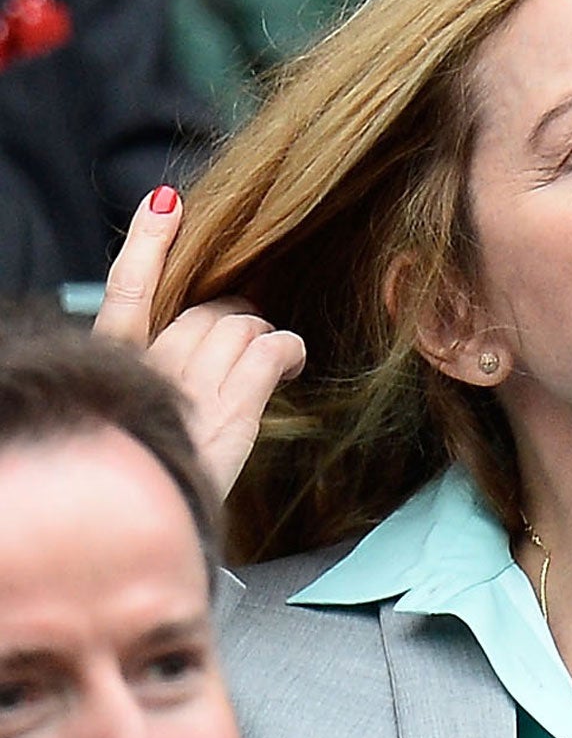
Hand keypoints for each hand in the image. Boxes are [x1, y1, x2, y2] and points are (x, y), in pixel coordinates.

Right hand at [95, 187, 305, 501]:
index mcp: (113, 368)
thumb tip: (188, 341)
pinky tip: (292, 359)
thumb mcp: (137, 419)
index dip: (150, 243)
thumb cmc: (147, 481)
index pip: (127, 292)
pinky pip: (266, 353)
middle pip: (201, 310)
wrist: (145, 535)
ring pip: (236, 326)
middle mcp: (145, 371)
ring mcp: (187, 388)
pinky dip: (285, 349)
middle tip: (247, 335)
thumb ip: (152, 376)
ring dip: (260, 334)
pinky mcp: (229, 410)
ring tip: (268, 356)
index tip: (168, 202)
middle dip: (233, 314)